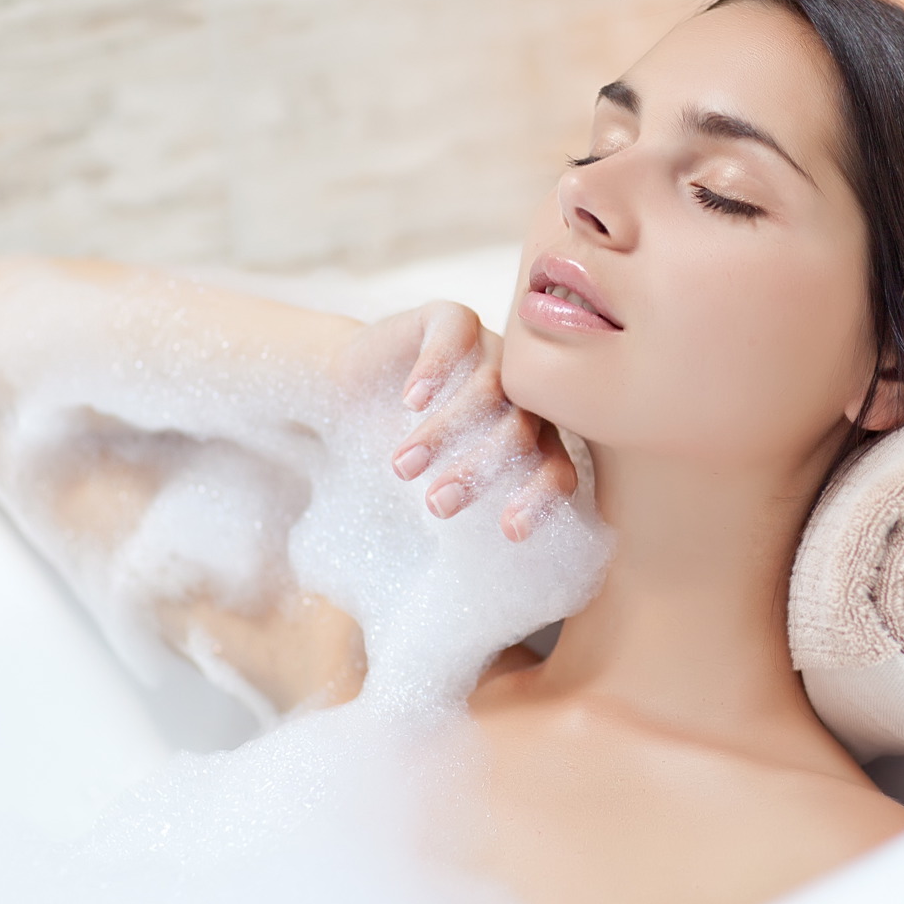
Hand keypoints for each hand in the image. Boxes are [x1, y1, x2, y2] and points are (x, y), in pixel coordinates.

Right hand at [344, 301, 576, 540]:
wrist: (348, 390)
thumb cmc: (398, 447)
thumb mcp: (433, 483)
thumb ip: (464, 508)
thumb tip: (481, 583)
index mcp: (532, 438)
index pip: (556, 466)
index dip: (539, 497)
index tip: (509, 532)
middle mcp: (521, 393)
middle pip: (522, 429)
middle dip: (481, 471)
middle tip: (438, 506)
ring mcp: (490, 351)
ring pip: (488, 387)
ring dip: (445, 433)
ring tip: (403, 468)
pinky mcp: (450, 319)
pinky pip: (456, 336)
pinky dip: (436, 369)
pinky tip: (411, 401)